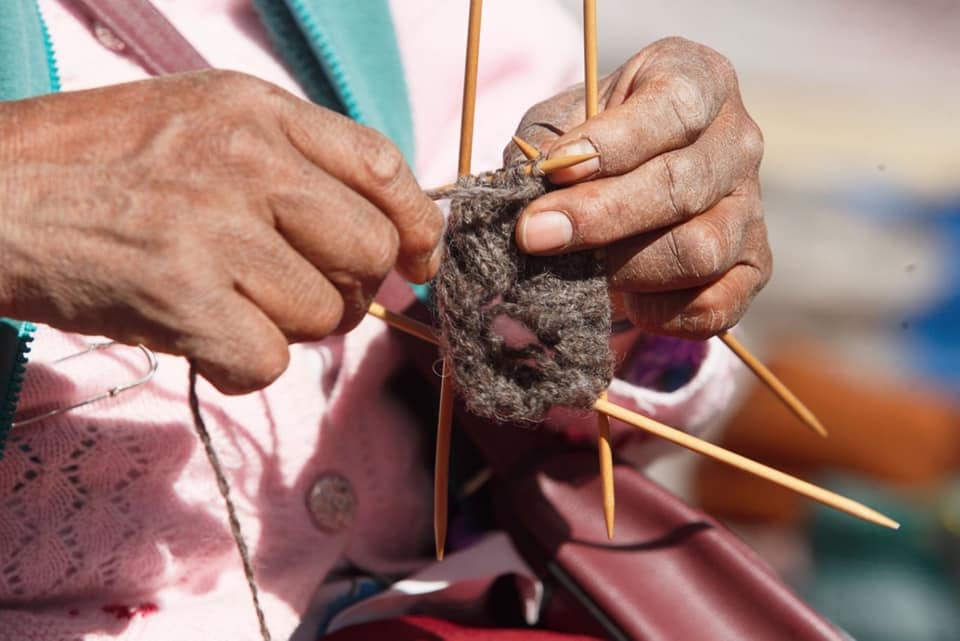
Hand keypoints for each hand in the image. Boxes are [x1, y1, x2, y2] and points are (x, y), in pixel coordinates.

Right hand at [0, 70, 442, 392]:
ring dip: (289, 327)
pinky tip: (201, 336)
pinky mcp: (181, 297)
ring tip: (229, 304)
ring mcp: (215, 229)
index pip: (384, 167)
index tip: (417, 261)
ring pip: (324, 314)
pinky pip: (268, 361)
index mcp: (257, 110)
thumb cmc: (101, 165)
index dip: (418, 225)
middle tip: (301, 293)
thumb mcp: (203, 122)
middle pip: (369, 252)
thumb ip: (295, 162)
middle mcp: (245, 161)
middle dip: (350, 289)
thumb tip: (384, 233)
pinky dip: (242, 364)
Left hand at [506, 37, 770, 338]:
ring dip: (626, 269)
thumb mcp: (557, 124)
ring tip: (581, 269)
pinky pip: (716, 305)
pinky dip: (663, 313)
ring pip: (700, 250)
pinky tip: (628, 299)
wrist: (621, 186)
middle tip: (535, 235)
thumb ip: (544, 149)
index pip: (673, 109)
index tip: (557, 170)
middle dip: (600, 217)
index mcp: (698, 80)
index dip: (612, 144)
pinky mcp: (753, 266)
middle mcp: (738, 140)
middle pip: (681, 188)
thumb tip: (534, 193)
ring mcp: (751, 206)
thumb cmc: (584, 142)